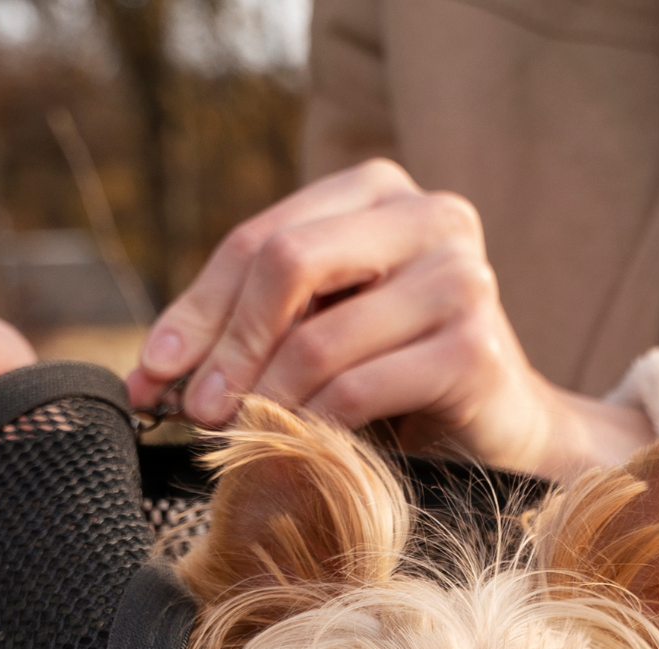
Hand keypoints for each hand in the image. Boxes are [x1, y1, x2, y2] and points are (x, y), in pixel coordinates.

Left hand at [126, 160, 651, 482]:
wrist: (506, 433)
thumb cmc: (402, 378)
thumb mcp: (323, 329)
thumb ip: (256, 323)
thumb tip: (152, 367)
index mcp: (379, 192)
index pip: (261, 239)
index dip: (196, 307)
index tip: (152, 369)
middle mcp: (430, 215)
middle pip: (287, 262)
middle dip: (226, 344)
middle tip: (195, 408)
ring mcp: (461, 278)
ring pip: (319, 337)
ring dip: (264, 396)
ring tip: (240, 433)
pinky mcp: (475, 348)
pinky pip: (359, 388)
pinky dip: (315, 424)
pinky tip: (300, 446)